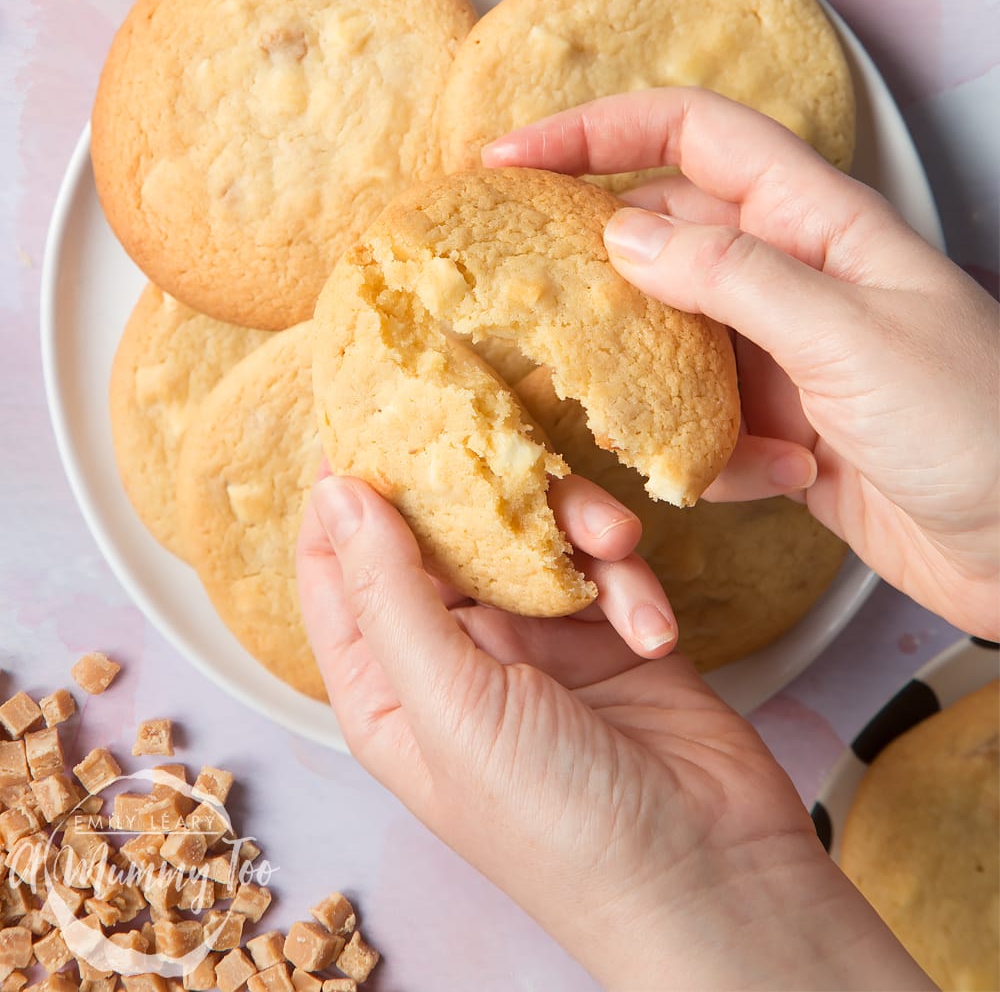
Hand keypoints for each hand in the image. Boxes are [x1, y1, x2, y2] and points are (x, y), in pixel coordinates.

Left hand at [298, 476, 930, 990]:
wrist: (713, 881)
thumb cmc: (560, 824)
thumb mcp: (453, 706)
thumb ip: (392, 592)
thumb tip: (335, 489)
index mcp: (388, 687)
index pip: (338, 564)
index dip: (345, 488)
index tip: (372, 408)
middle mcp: (452, 658)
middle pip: (441, 531)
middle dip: (482, 487)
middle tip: (506, 431)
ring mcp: (533, 645)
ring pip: (530, 536)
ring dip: (575, 527)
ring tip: (616, 543)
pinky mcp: (606, 637)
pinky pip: (604, 569)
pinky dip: (629, 583)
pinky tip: (651, 625)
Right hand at [483, 87, 999, 639]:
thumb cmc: (982, 421)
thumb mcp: (848, 335)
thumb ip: (732, 277)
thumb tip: (622, 235)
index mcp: (818, 220)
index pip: (692, 134)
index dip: (597, 130)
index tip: (510, 158)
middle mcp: (795, 275)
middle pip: (667, 233)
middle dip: (596, 264)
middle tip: (523, 297)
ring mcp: (790, 354)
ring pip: (676, 340)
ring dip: (651, 379)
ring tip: (623, 410)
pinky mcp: (790, 430)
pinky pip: (711, 425)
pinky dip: (712, 454)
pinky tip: (757, 478)